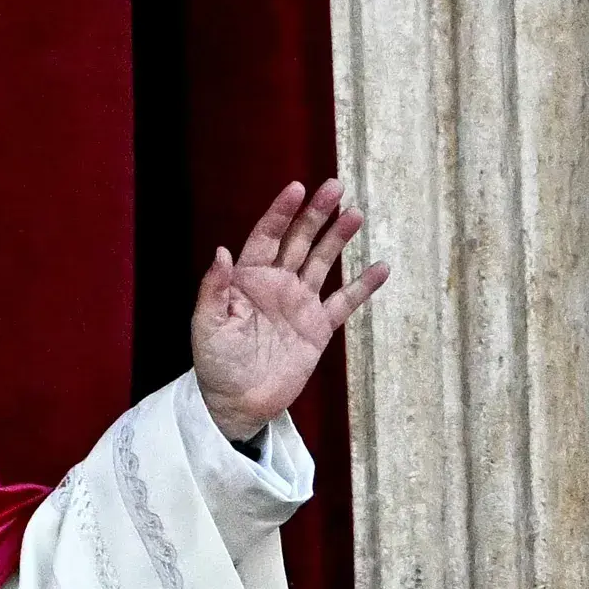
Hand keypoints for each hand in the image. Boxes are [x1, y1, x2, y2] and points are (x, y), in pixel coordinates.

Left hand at [192, 179, 388, 440]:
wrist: (237, 403)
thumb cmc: (215, 363)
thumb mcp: (207, 325)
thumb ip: (214, 289)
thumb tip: (221, 251)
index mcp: (247, 279)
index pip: (266, 236)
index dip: (280, 212)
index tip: (297, 188)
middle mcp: (276, 284)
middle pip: (299, 240)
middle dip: (316, 214)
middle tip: (334, 186)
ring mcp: (299, 304)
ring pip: (323, 262)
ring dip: (338, 238)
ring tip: (355, 214)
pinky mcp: (317, 327)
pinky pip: (344, 302)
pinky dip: (363, 286)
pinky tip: (381, 268)